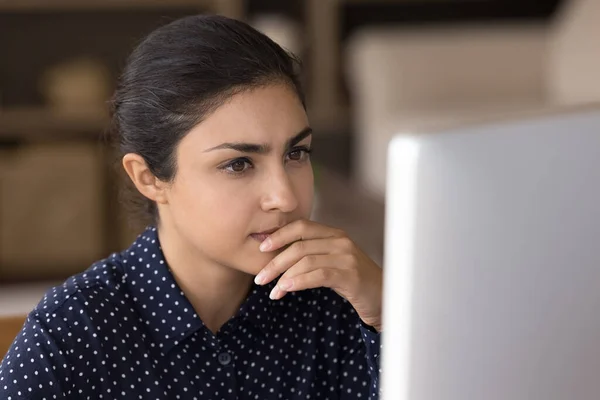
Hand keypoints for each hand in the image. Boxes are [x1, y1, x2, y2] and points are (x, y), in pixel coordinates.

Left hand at [254, 219, 382, 331]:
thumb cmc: (353, 282)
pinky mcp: (351, 275)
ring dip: (283, 276)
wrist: (383, 298)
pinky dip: (298, 281)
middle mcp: (341, 241)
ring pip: (305, 260)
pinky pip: (318, 275)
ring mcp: (347, 257)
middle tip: (259, 278)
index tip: (261, 248)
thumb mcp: (332, 263)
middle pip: (299, 246)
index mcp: (334, 234)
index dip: (279, 235)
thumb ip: (312, 256)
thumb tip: (277, 258)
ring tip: (272, 291)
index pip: (301, 227)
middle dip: (274, 261)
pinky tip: (286, 289)